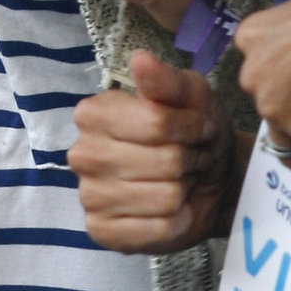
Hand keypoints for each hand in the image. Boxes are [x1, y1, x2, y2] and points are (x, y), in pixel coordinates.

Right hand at [68, 50, 244, 251]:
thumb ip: (165, 80)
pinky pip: (157, 230)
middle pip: (163, 161)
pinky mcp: (102, 231)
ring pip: (164, 196)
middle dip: (189, 160)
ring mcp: (89, 195)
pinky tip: (172, 210)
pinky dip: (176, 222)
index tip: (199, 128)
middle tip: (191, 158)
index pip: (155, 123)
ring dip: (185, 190)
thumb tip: (139, 58)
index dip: (189, 128)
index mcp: (94, 113)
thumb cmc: (193, 130)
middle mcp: (83, 153)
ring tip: (180, 181)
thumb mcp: (189, 94)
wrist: (207, 179)